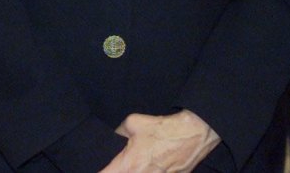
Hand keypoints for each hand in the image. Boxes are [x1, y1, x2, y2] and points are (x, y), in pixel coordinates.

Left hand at [97, 110, 219, 172]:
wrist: (193, 134)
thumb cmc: (164, 129)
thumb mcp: (135, 122)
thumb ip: (120, 131)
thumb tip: (115, 137)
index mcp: (128, 165)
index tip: (95, 170)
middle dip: (119, 172)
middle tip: (123, 166)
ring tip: (139, 165)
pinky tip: (152, 168)